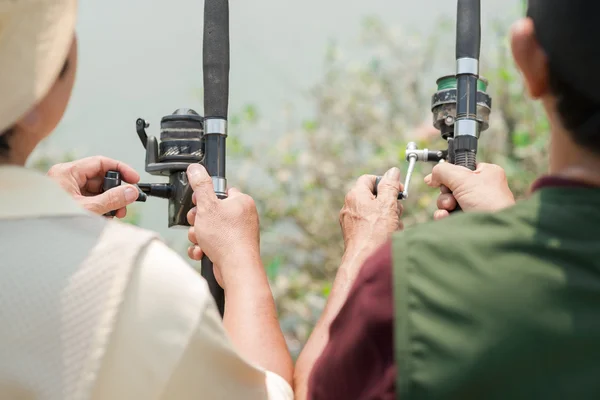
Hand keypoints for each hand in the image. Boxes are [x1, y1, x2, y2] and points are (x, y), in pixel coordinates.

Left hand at [47, 156, 139, 217]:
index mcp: (67, 172)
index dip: (120, 169)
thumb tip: (131, 192)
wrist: (37, 238)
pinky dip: (101, 206)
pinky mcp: (69, 201)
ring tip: (116, 212)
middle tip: (126, 201)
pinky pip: (91, 199)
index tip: (133, 179)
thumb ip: (112, 199)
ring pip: (96, 190)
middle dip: (116, 190)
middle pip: (100, 178)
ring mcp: (68, 190)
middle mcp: (67, 178)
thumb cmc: (53, 219)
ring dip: (110, 201)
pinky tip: (106, 215)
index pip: (100, 163)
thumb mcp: (88, 208)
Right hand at [185, 164, 260, 287]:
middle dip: (198, 220)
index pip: (221, 191)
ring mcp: (238, 234)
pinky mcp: (232, 248)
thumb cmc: (226, 238)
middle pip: (212, 211)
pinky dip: (204, 248)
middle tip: (197, 223)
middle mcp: (243, 217)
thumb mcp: (208, 206)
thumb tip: (196, 168)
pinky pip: (213, 244)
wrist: (237, 269)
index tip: (198, 203)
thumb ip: (200, 185)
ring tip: (201, 240)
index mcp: (241, 202)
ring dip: (199, 235)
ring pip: (210, 229)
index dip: (205, 197)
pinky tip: (202, 252)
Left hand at [340, 167, 402, 260]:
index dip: (385, 182)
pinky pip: (370, 224)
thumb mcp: (387, 205)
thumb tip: (392, 171)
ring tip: (394, 227)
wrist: (364, 261)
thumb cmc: (375, 233)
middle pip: (373, 196)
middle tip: (397, 212)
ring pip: (374, 211)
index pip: (370, 179)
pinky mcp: (354, 233)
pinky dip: (381, 227)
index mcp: (355, 195)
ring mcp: (350, 220)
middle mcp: (349, 206)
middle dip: (389, 203)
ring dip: (388, 217)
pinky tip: (388, 236)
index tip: (398, 191)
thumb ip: (390, 186)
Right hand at [424, 162, 515, 219]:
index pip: (461, 169)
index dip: (450, 174)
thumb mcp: (463, 178)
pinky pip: (447, 214)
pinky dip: (443, 215)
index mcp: (486, 174)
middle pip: (451, 185)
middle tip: (452, 197)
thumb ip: (443, 171)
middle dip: (446, 192)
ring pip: (447, 201)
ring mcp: (474, 206)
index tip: (441, 179)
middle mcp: (481, 189)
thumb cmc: (487, 202)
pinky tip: (446, 216)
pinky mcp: (467, 219)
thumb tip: (430, 178)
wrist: (493, 231)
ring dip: (443, 204)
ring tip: (450, 208)